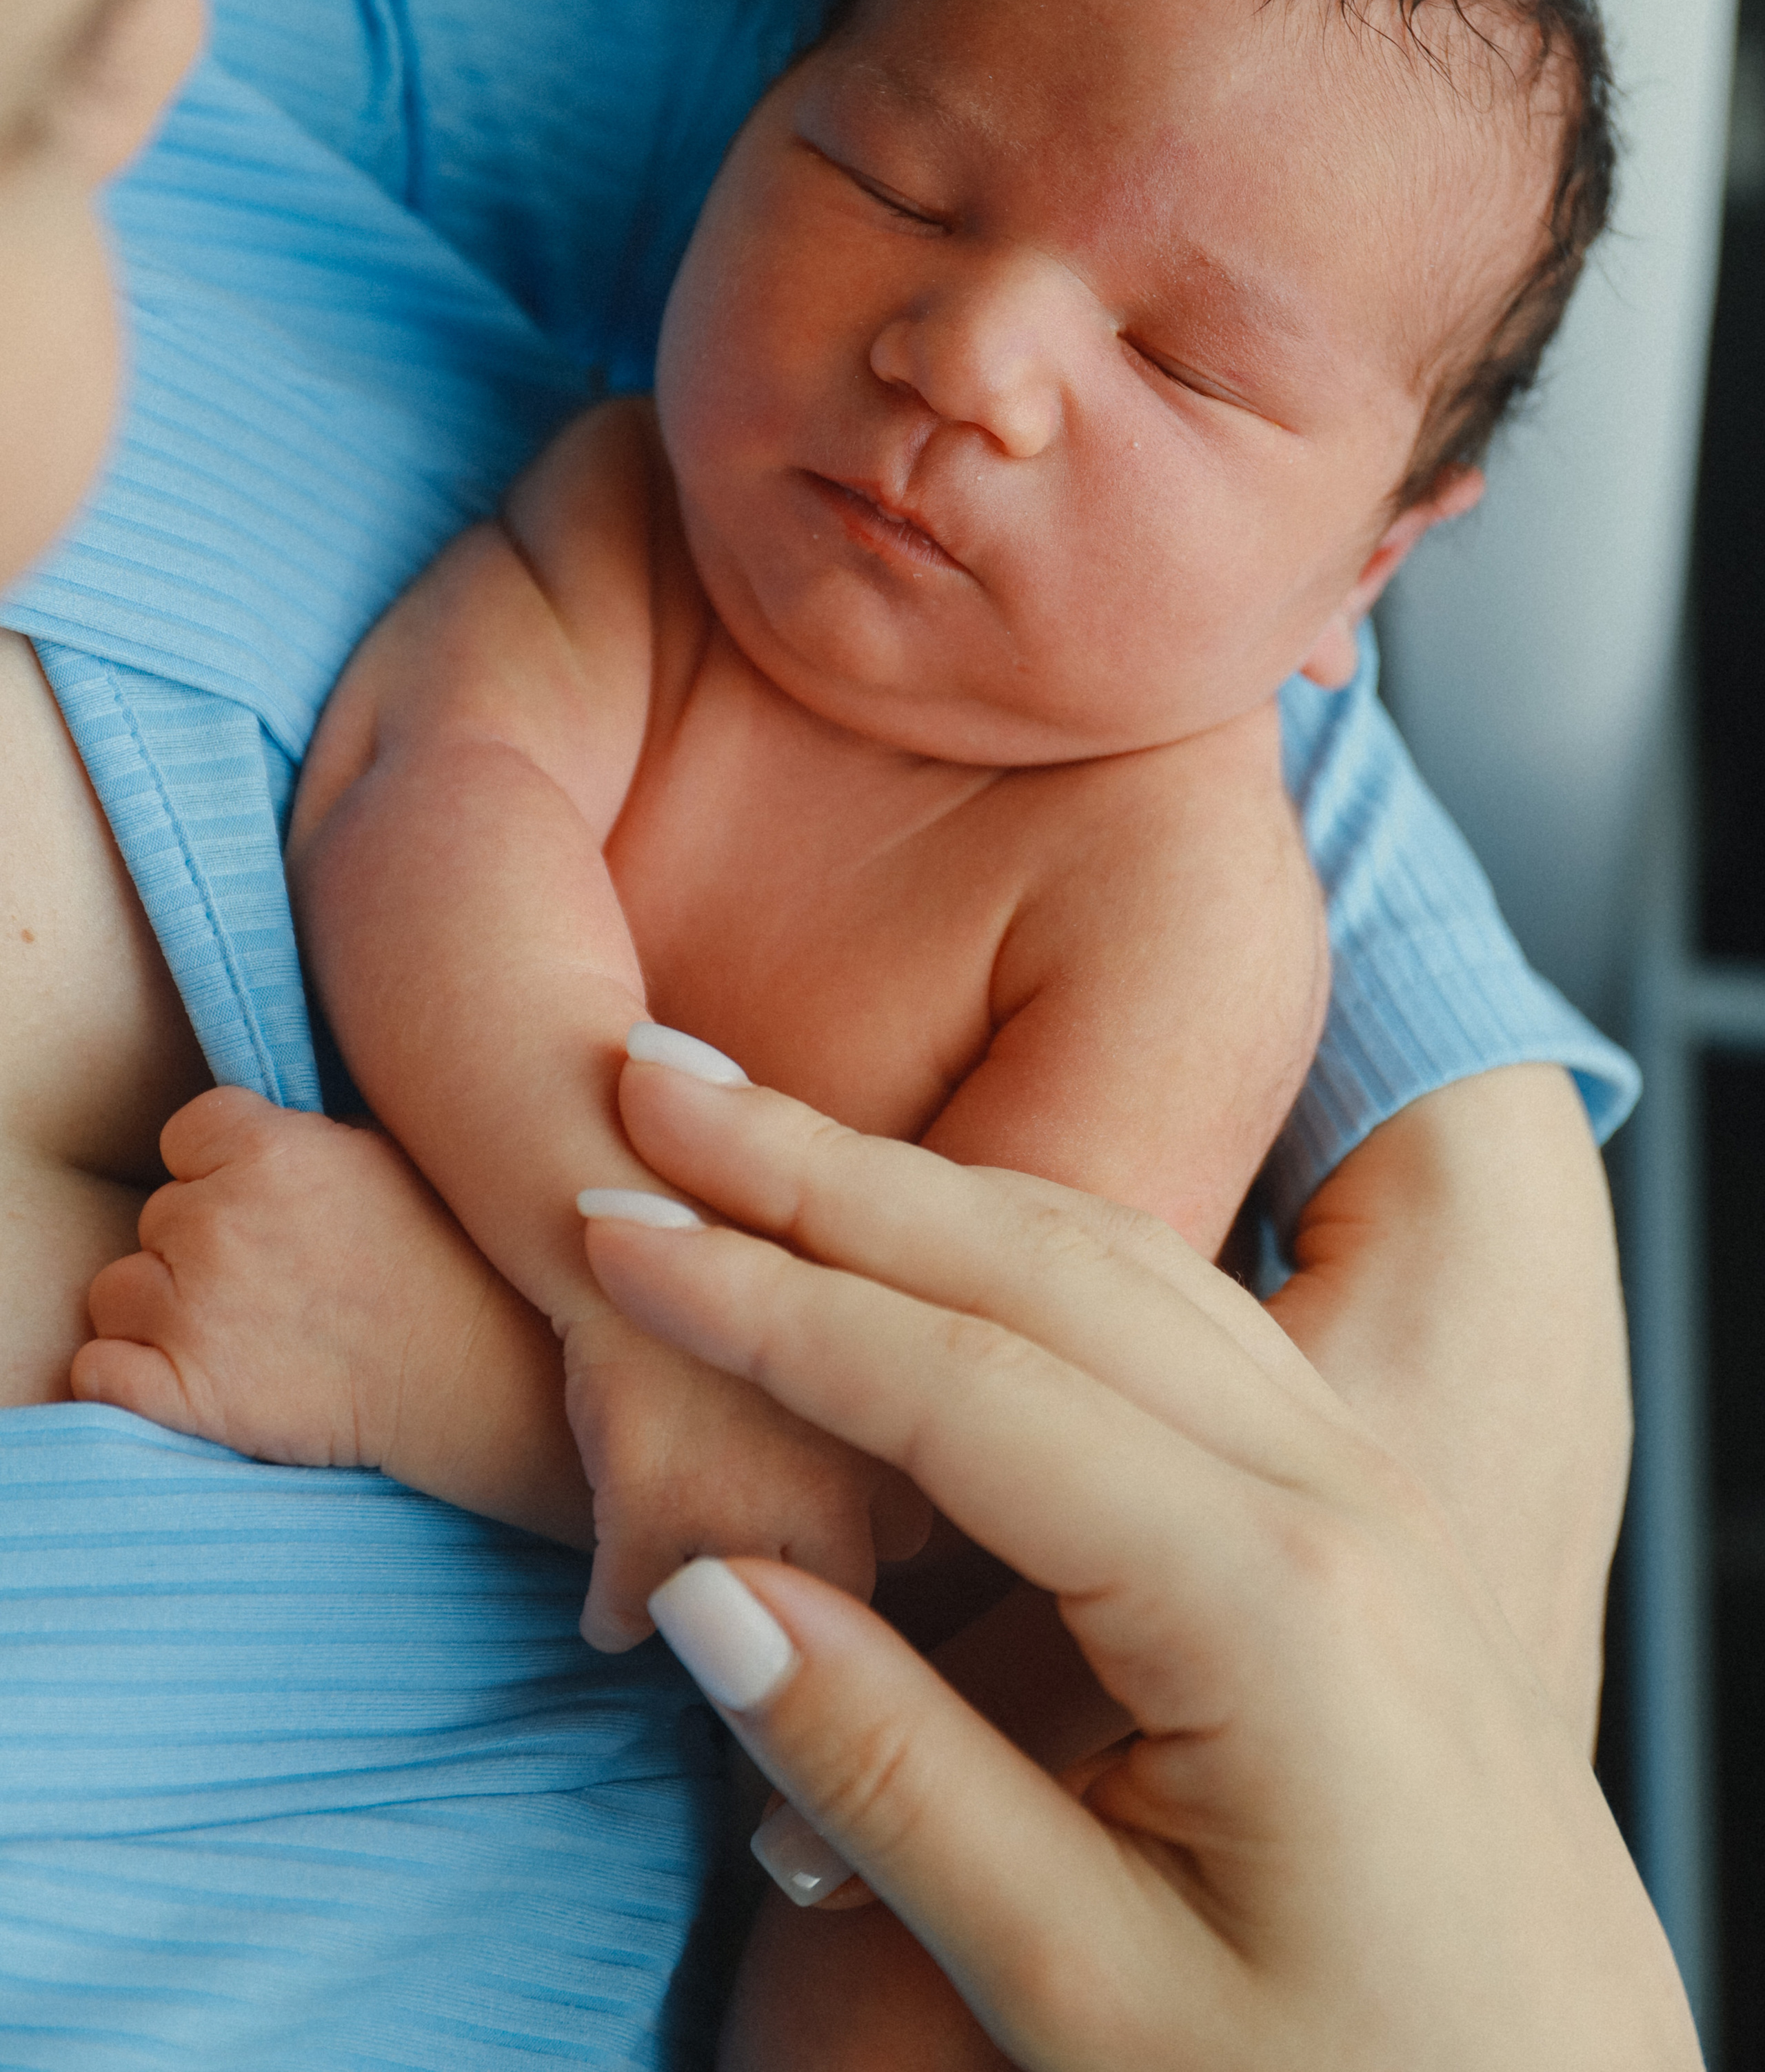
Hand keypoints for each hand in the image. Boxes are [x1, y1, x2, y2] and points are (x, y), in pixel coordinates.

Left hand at [71, 1087, 594, 1544]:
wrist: (477, 1374)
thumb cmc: (450, 1258)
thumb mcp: (388, 1151)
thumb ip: (304, 1135)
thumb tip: (261, 1126)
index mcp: (266, 1148)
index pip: (184, 1135)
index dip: (219, 1170)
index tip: (265, 1206)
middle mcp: (218, 1220)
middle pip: (157, 1217)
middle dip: (201, 1247)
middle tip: (276, 1282)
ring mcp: (194, 1309)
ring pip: (119, 1291)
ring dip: (163, 1311)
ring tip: (242, 1333)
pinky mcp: (183, 1392)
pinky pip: (98, 1370)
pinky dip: (130, 1378)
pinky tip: (191, 1379)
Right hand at [574, 1059, 1698, 2071]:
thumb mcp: (1096, 1995)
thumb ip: (896, 1778)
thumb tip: (709, 1590)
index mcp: (1269, 1602)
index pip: (961, 1386)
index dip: (767, 1302)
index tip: (612, 1229)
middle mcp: (1334, 1497)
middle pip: (1038, 1266)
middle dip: (824, 1169)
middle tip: (656, 1090)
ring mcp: (1365, 1483)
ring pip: (1117, 1262)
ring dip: (924, 1184)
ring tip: (763, 1130)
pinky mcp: (1365, 1507)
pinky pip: (1181, 1316)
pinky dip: (1030, 1249)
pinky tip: (942, 1232)